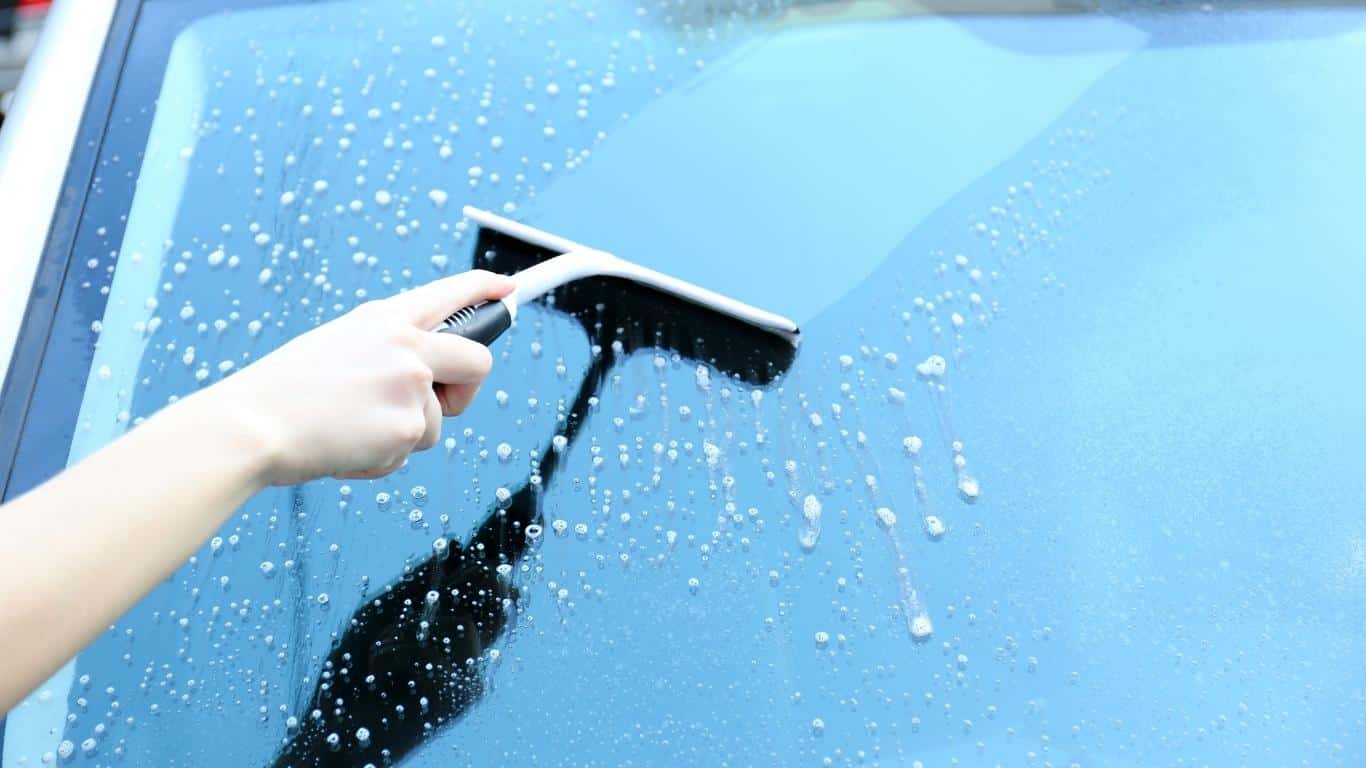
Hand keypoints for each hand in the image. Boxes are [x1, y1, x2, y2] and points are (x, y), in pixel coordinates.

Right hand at [205, 270, 513, 485]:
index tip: (507, 289)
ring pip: (438, 421)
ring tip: (352, 426)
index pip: (448, 293)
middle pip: (478, 362)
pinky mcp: (408, 426)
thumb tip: (428, 370)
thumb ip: (387, 348)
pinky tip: (347, 445)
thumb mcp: (338, 345)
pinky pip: (412, 450)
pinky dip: (382, 458)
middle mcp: (406, 344)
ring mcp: (410, 385)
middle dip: (465, 388)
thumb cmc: (285, 392)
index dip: (484, 289)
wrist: (254, 425)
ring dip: (404, 433)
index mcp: (384, 319)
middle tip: (433, 401)